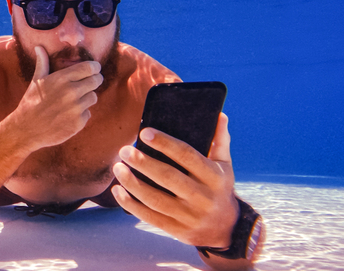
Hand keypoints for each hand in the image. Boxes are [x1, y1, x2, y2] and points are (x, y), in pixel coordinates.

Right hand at [10, 46, 102, 150]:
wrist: (26, 130)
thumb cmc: (31, 103)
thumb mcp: (36, 81)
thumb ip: (43, 63)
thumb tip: (39, 46)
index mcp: (62, 78)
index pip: (90, 67)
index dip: (94, 68)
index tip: (93, 70)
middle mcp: (71, 92)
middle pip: (96, 80)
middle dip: (94, 81)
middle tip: (87, 84)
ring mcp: (76, 108)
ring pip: (94, 97)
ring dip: (87, 98)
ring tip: (72, 102)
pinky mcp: (79, 123)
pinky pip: (88, 113)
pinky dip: (81, 114)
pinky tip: (68, 116)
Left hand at [112, 113, 238, 247]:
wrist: (225, 228)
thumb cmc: (219, 188)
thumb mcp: (224, 165)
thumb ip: (219, 140)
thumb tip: (219, 114)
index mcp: (214, 177)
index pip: (188, 156)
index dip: (166, 144)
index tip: (145, 132)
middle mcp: (202, 197)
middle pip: (168, 178)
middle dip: (143, 163)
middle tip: (124, 150)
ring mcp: (189, 216)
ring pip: (155, 199)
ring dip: (132, 183)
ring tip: (117, 167)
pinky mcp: (176, 230)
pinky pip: (149, 217)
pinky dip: (130, 204)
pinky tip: (117, 190)